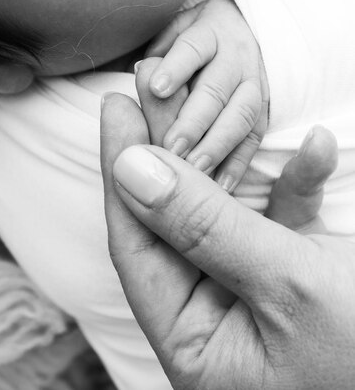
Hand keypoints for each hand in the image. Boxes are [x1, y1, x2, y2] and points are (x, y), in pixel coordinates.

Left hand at [100, 93, 354, 388]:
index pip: (137, 247)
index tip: (117, 111)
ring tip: (204, 98)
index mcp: (195, 344)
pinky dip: (297, 186)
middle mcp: (215, 319)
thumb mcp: (287, 287)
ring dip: (222, 158)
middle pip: (174, 224)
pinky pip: (282, 221)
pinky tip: (317, 149)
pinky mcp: (296, 275)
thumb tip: (132, 170)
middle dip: (168, 154)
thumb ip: (206, 227)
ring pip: (221, 214)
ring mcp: (254, 294)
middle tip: (148, 90)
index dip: (122, 176)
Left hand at [139, 0, 268, 192]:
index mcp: (208, 33)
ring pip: (241, 114)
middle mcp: (235, 56)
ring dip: (217, 144)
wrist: (242, 28)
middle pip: (216, 88)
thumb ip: (155, 54)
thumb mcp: (171, 32)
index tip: (156, 89)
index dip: (175, 67)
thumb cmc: (189, 40)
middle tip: (171, 148)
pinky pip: (255, 137)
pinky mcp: (264, 110)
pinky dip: (239, 163)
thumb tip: (137, 73)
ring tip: (194, 171)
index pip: (192, 47)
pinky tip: (221, 186)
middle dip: (194, 120)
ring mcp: (254, 83)